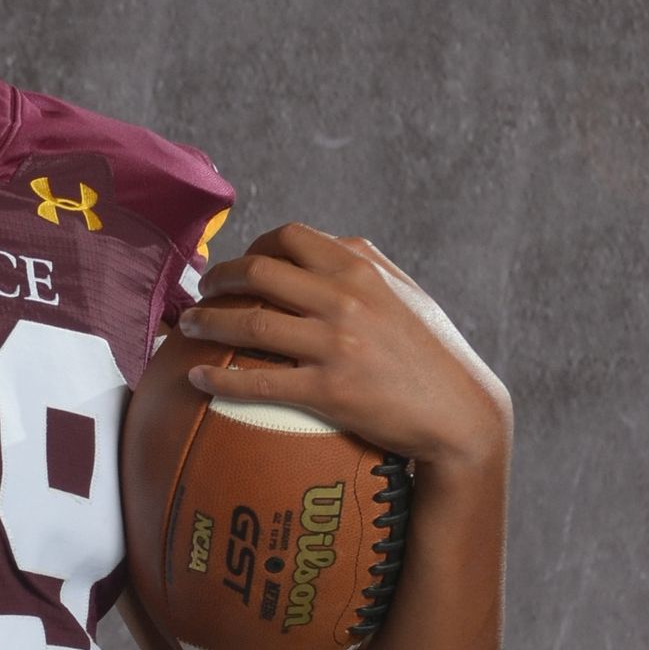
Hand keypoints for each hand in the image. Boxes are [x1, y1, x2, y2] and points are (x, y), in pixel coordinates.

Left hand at [177, 222, 510, 471]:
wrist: (460, 412)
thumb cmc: (433, 354)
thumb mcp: (404, 294)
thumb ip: (363, 267)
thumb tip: (322, 247)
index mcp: (361, 267)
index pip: (289, 237)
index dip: (251, 246)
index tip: (237, 265)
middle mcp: (345, 298)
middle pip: (260, 272)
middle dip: (220, 280)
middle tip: (202, 293)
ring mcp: (336, 343)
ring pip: (251, 322)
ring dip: (209, 322)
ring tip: (188, 328)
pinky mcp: (329, 390)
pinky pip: (260, 382)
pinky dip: (221, 377)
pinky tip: (198, 378)